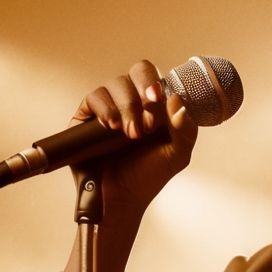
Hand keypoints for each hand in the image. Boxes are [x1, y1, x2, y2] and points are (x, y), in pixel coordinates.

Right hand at [71, 59, 197, 216]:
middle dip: (143, 88)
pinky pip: (93, 98)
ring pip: (115, 84)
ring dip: (127, 106)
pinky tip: (112, 126)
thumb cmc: (148, 177)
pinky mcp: (86, 118)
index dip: (155, 82)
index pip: (155, 77)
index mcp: (153, 106)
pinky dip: (105, 108)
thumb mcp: (176, 155)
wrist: (122, 199)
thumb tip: (177, 101)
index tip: (158, 99)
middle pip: (135, 72)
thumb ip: (185, 130)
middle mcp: (130, 101)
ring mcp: (108, 107)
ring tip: (131, 133)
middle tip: (148, 112)